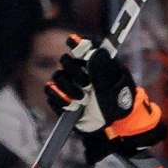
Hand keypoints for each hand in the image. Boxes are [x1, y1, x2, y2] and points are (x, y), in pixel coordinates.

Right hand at [46, 38, 166, 161]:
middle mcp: (80, 70)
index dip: (76, 42)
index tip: (73, 42)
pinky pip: (50, 91)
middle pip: (65, 60)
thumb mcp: (113, 85)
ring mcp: (69, 83)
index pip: (82, 45)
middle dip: (75, 71)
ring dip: (68, 88)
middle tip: (87, 83)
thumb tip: (92, 51)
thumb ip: (102, 68)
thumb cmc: (117, 102)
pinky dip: (59, 97)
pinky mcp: (61, 98)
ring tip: (82, 99)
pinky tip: (72, 105)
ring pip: (57, 76)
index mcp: (94, 61)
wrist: (112, 125)